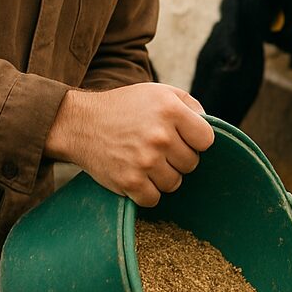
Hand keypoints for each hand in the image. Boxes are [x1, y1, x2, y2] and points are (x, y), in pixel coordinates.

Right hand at [44, 83, 214, 205]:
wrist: (81, 123)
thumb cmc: (127, 107)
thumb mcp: (160, 92)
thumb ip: (190, 105)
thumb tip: (211, 127)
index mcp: (171, 110)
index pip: (207, 140)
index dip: (196, 141)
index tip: (182, 138)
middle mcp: (160, 135)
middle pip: (191, 164)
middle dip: (178, 159)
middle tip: (159, 149)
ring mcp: (145, 160)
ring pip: (175, 183)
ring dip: (164, 176)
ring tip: (147, 161)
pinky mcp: (129, 181)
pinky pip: (154, 199)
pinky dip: (147, 192)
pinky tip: (137, 176)